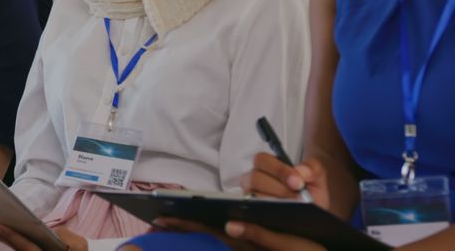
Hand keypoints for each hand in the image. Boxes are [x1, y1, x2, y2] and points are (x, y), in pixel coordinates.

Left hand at [0, 223, 86, 250]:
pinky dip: (10, 242)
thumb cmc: (78, 249)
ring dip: (3, 240)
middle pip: (16, 249)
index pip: (25, 246)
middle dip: (2, 237)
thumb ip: (60, 234)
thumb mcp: (75, 243)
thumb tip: (42, 226)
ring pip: (15, 250)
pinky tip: (0, 234)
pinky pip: (20, 249)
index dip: (11, 235)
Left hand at [153, 217, 323, 250]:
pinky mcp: (254, 247)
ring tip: (170, 221)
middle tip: (156, 219)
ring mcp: (246, 248)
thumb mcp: (288, 244)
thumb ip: (259, 234)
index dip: (184, 223)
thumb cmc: (310, 250)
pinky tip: (205, 225)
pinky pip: (225, 239)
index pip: (208, 230)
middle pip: (205, 233)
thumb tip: (230, 225)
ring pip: (213, 237)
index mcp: (246, 244)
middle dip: (181, 225)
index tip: (160, 217)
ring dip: (192, 229)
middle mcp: (242, 247)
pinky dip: (210, 232)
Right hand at [239, 153, 328, 209]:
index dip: (279, 170)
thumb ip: (312, 168)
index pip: (262, 160)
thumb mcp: (317, 180)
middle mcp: (253, 180)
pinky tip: (282, 217)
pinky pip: (252, 213)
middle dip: (279, 189)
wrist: (313, 220)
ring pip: (253, 196)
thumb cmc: (310, 196)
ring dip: (274, 202)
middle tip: (298, 198)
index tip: (298, 182)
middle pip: (255, 178)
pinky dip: (267, 215)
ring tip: (292, 209)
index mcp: (267, 166)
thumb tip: (300, 171)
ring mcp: (249, 197)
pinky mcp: (250, 214)